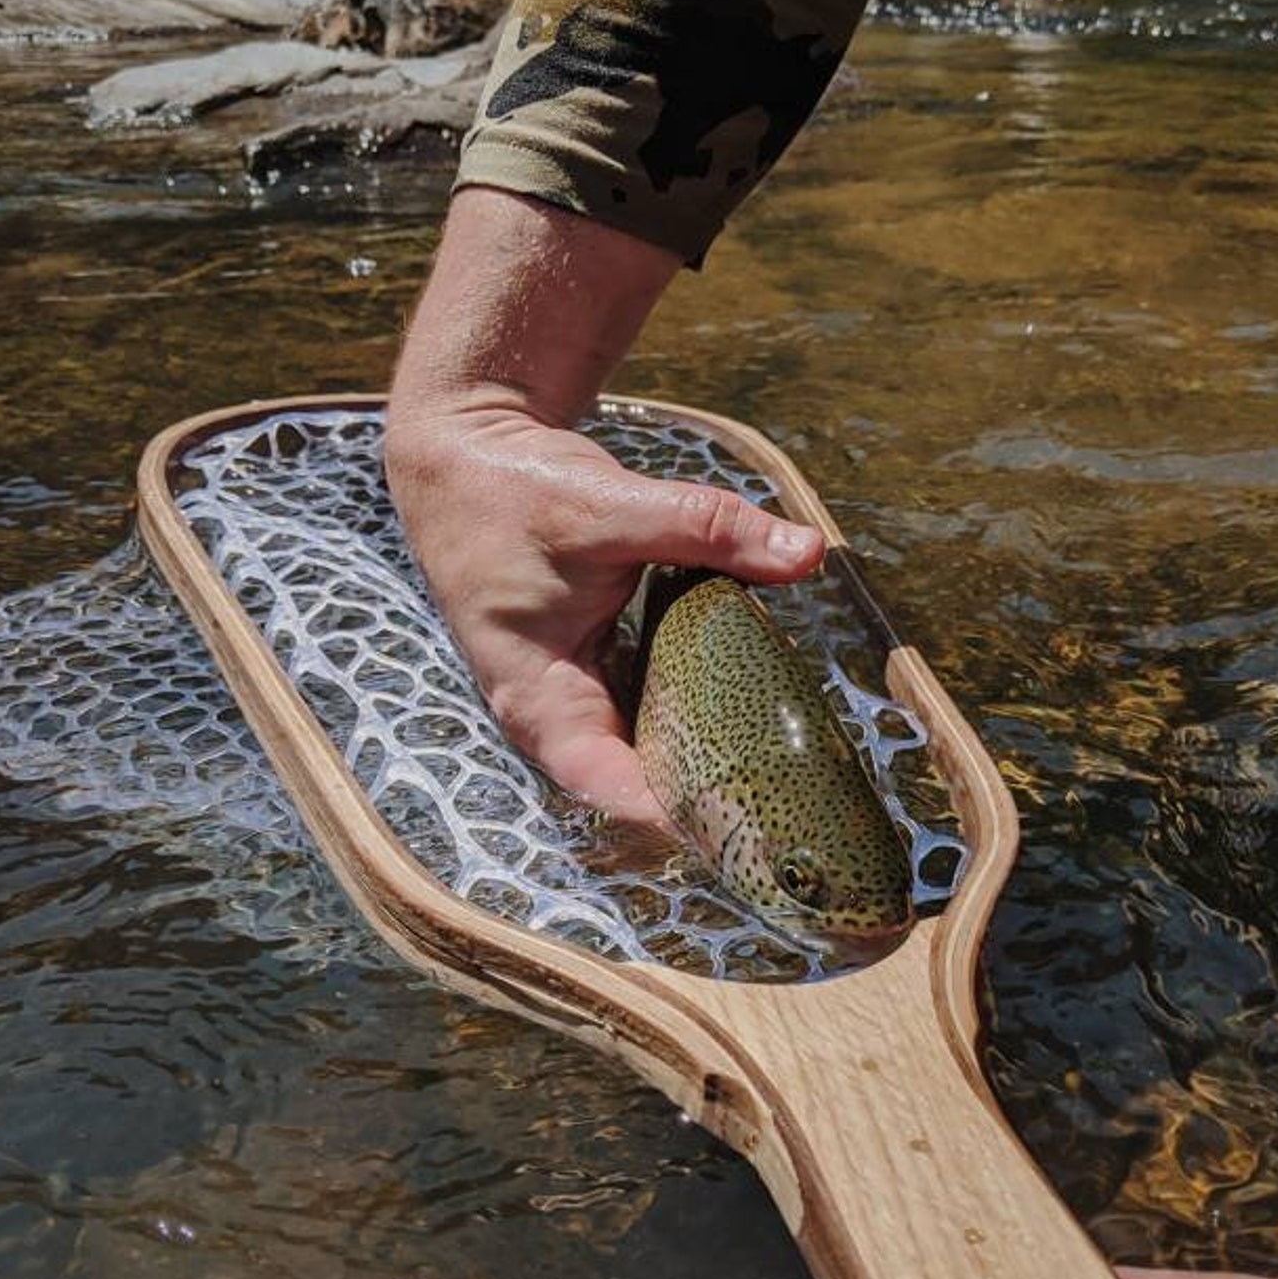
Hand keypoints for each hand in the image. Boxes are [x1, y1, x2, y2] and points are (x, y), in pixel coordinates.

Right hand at [385, 394, 821, 821]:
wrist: (471, 456)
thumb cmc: (511, 491)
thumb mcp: (608, 505)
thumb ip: (706, 527)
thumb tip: (806, 551)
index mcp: (537, 696)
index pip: (604, 783)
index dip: (670, 812)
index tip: (739, 821)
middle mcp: (557, 712)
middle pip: (636, 783)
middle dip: (706, 802)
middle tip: (788, 813)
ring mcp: (580, 695)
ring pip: (652, 752)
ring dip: (711, 764)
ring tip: (789, 785)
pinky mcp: (605, 670)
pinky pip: (659, 710)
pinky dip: (703, 714)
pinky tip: (763, 719)